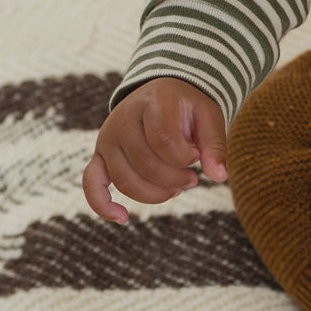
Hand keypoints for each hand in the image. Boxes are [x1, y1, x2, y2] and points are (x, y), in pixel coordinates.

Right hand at [82, 77, 227, 223]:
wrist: (161, 93)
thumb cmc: (187, 108)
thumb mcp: (208, 117)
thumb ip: (214, 145)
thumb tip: (219, 177)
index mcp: (152, 102)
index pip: (163, 140)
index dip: (184, 158)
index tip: (196, 156)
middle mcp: (122, 119)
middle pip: (145, 163)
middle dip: (174, 179)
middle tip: (193, 179)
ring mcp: (107, 139)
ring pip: (124, 179)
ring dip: (154, 194)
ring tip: (176, 189)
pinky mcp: (99, 156)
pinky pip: (91, 183)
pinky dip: (102, 204)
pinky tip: (122, 218)